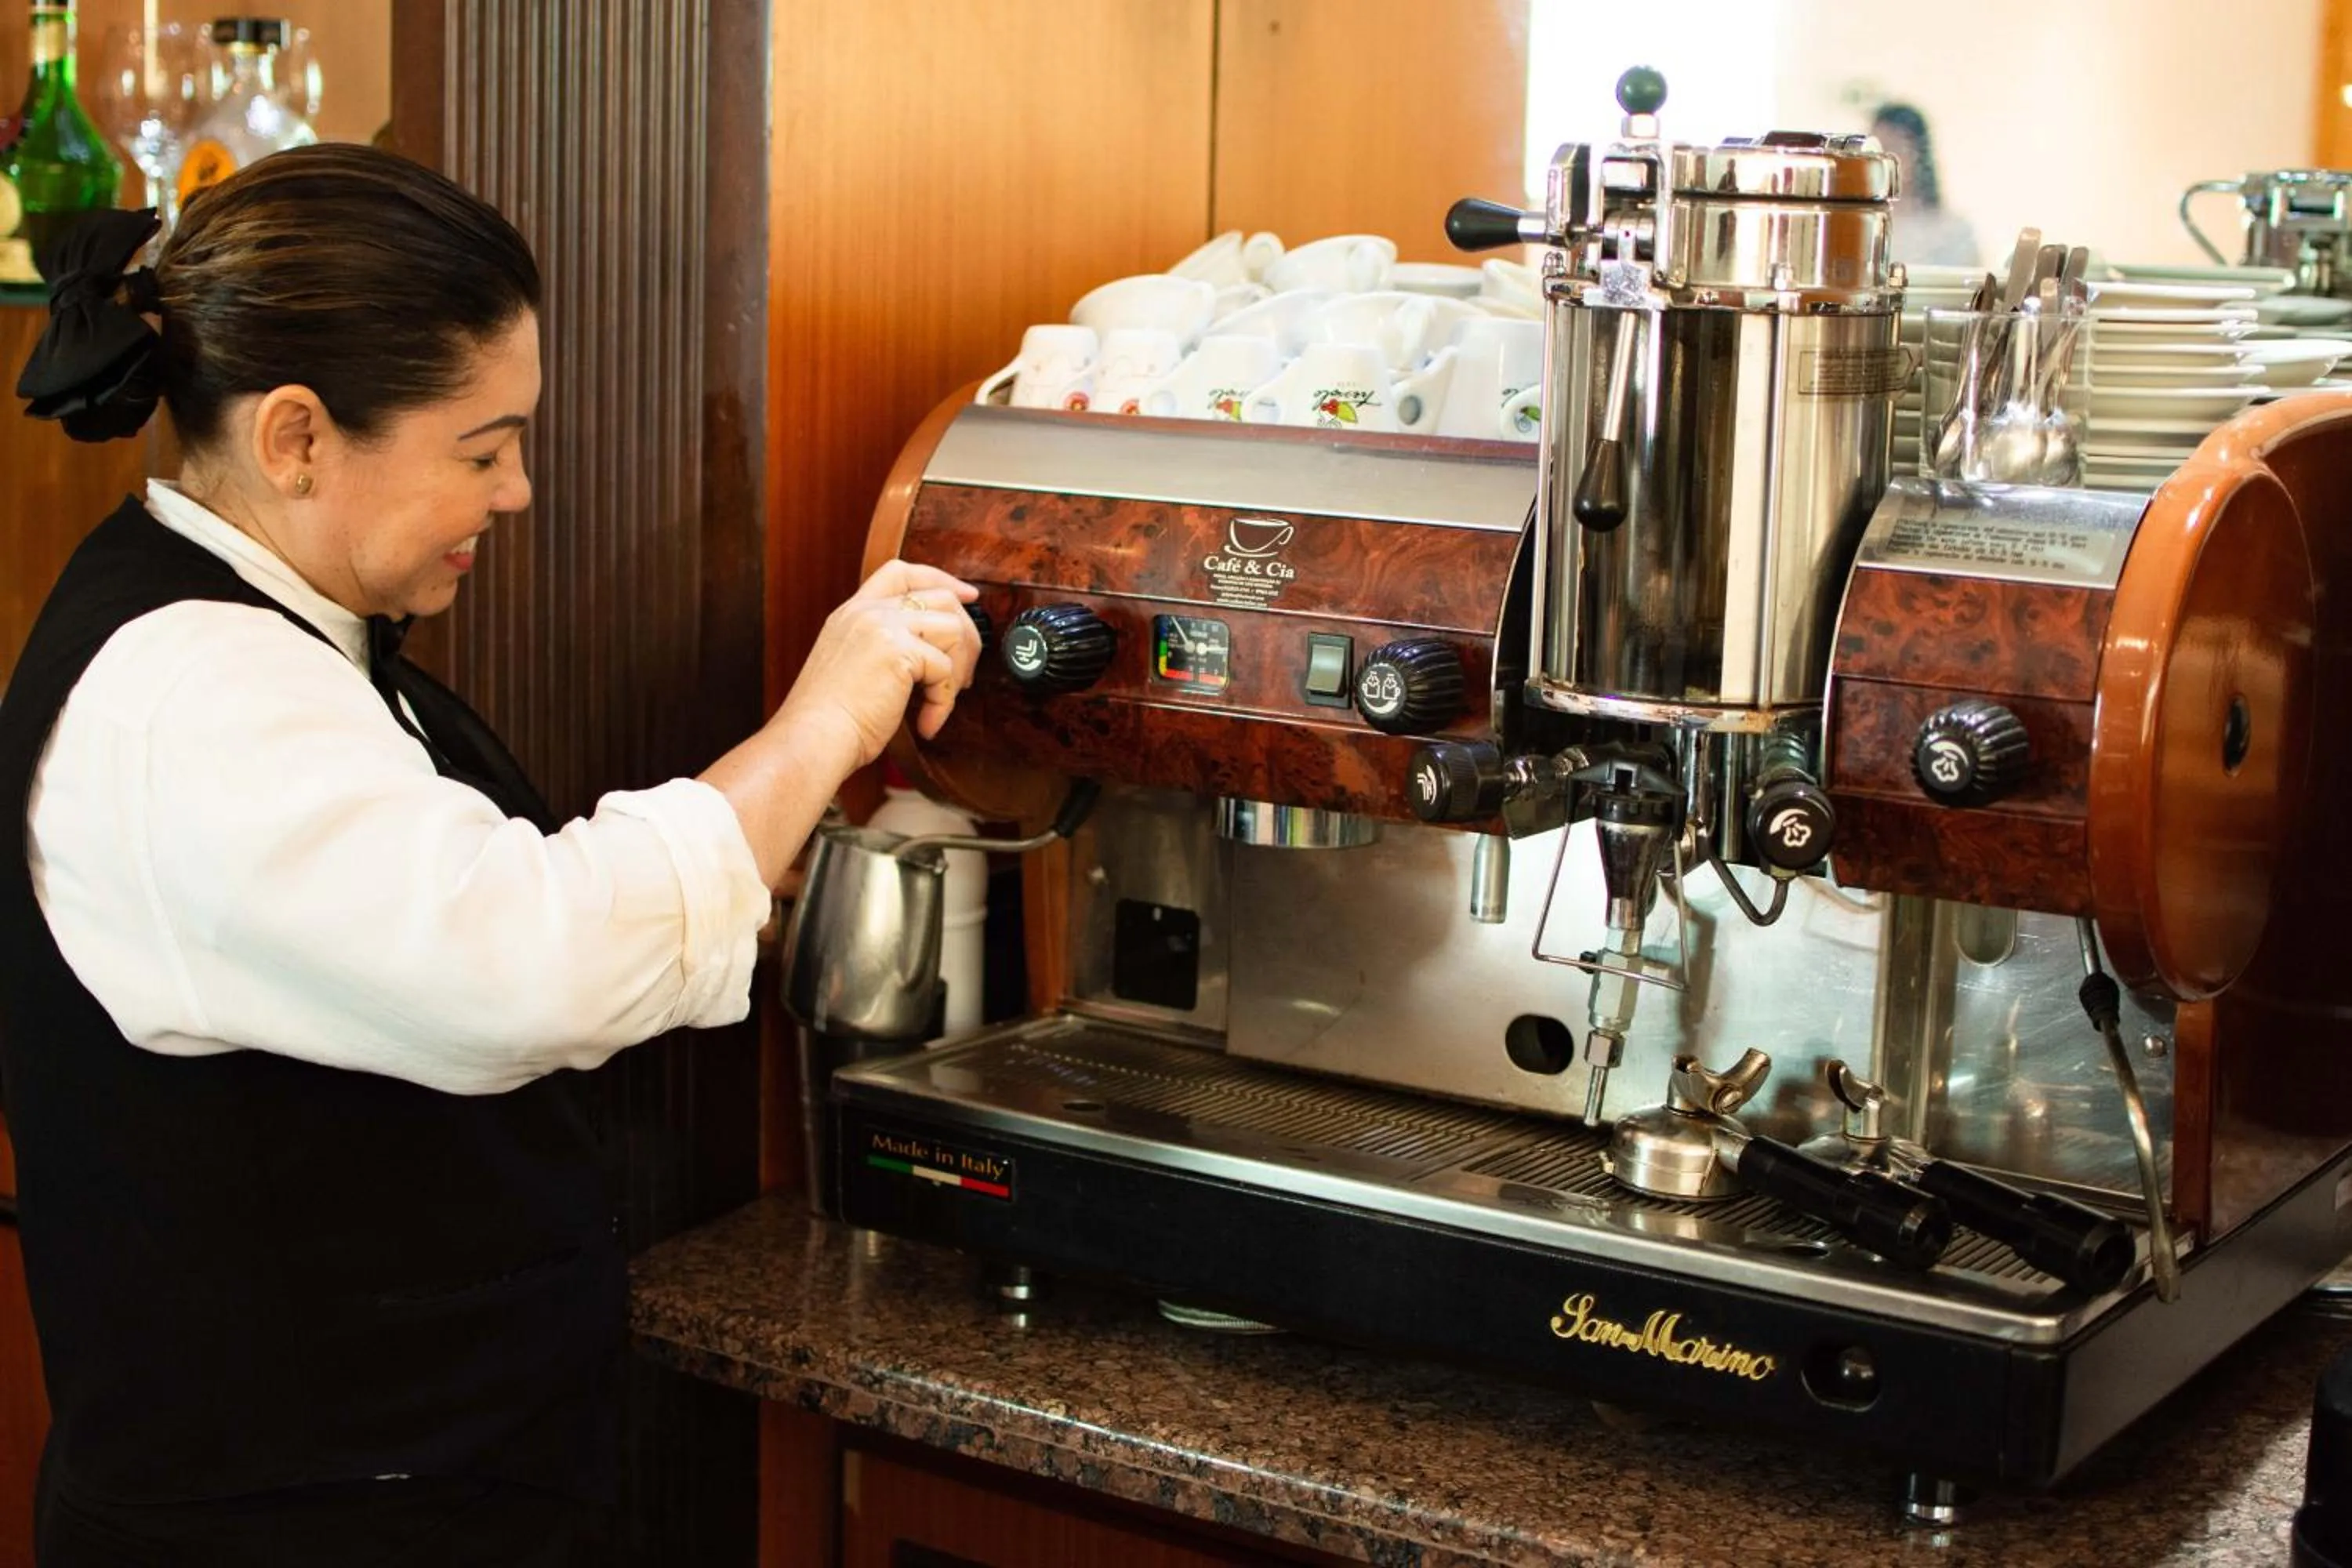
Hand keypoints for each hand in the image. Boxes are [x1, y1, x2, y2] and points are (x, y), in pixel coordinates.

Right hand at [774, 559, 981, 771]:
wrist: (811, 739)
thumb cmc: (829, 721)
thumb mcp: (851, 668)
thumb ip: (883, 648)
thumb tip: (931, 654)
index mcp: (852, 613)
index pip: (901, 573)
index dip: (940, 580)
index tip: (968, 596)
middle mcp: (867, 612)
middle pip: (940, 598)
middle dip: (965, 635)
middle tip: (964, 676)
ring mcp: (882, 626)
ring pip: (953, 627)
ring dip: (958, 670)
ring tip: (940, 702)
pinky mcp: (899, 651)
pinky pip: (946, 669)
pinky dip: (943, 702)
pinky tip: (926, 723)